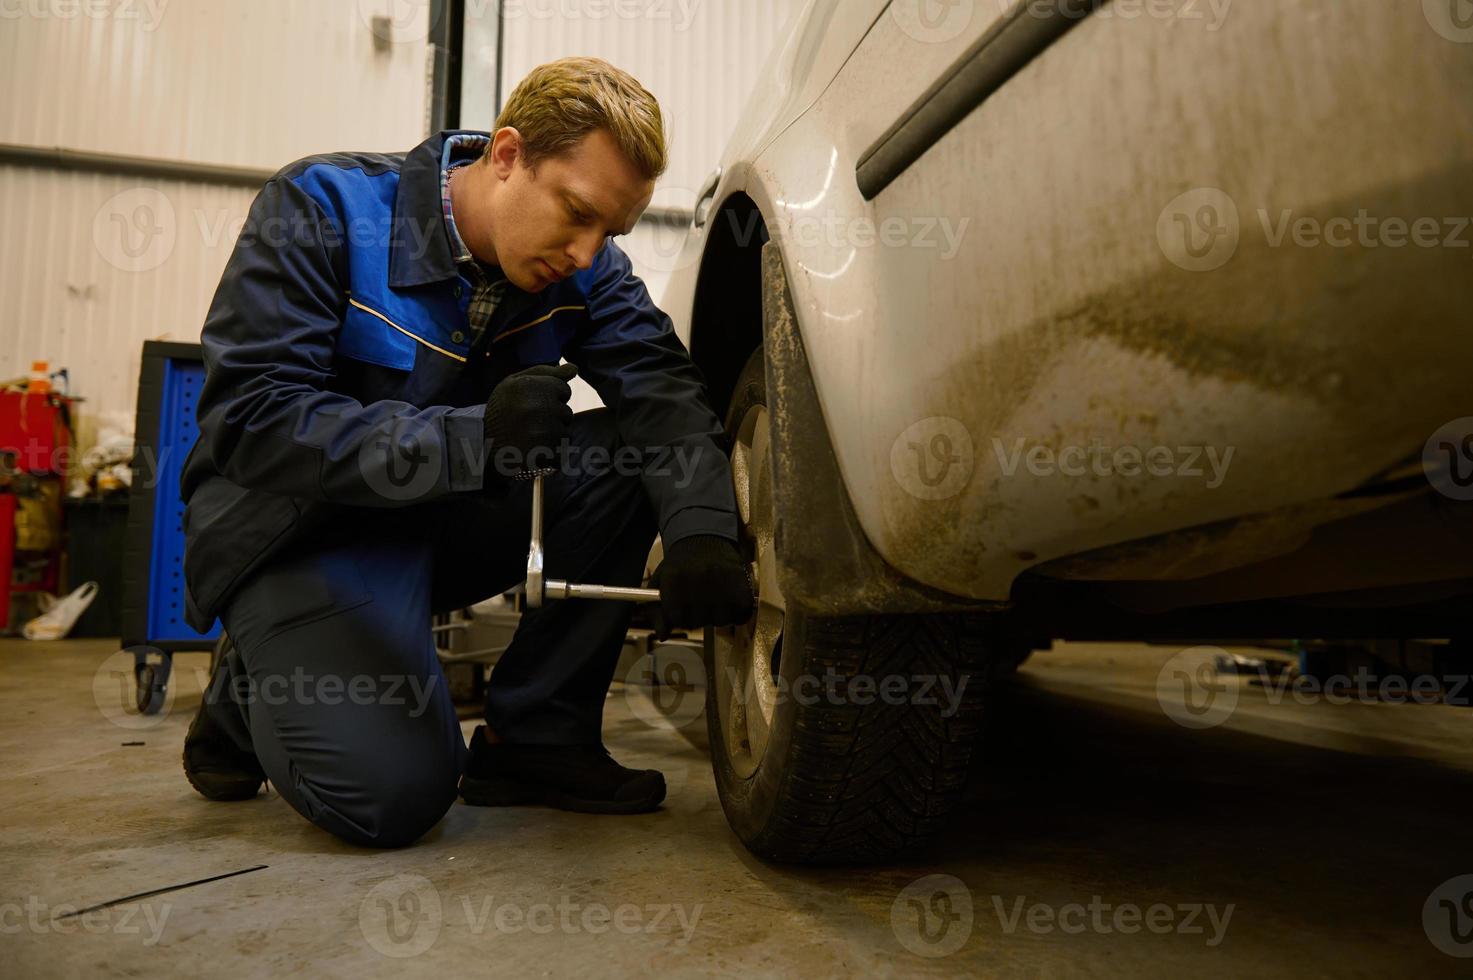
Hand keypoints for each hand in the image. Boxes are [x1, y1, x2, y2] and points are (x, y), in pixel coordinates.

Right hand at [483, 363, 577, 477]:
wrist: (481, 444)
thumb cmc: (501, 410)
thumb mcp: (515, 383)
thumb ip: (546, 373)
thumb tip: (575, 368)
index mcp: (530, 384)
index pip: (564, 390)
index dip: (550, 398)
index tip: (532, 404)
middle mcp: (537, 406)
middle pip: (566, 412)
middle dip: (552, 418)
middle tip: (528, 423)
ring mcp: (542, 430)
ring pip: (564, 433)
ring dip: (551, 436)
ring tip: (528, 436)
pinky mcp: (543, 452)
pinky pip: (560, 452)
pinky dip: (549, 453)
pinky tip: (531, 449)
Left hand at [649, 535, 754, 640]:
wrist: (705, 536)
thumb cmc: (681, 564)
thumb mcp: (660, 582)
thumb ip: (656, 611)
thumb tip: (663, 636)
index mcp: (675, 582)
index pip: (677, 620)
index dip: (679, 616)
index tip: (682, 606)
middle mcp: (699, 583)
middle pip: (698, 622)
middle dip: (697, 615)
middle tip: (699, 597)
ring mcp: (722, 585)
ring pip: (720, 621)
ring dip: (718, 615)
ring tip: (715, 597)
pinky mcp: (742, 587)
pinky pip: (741, 615)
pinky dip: (738, 613)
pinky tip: (731, 600)